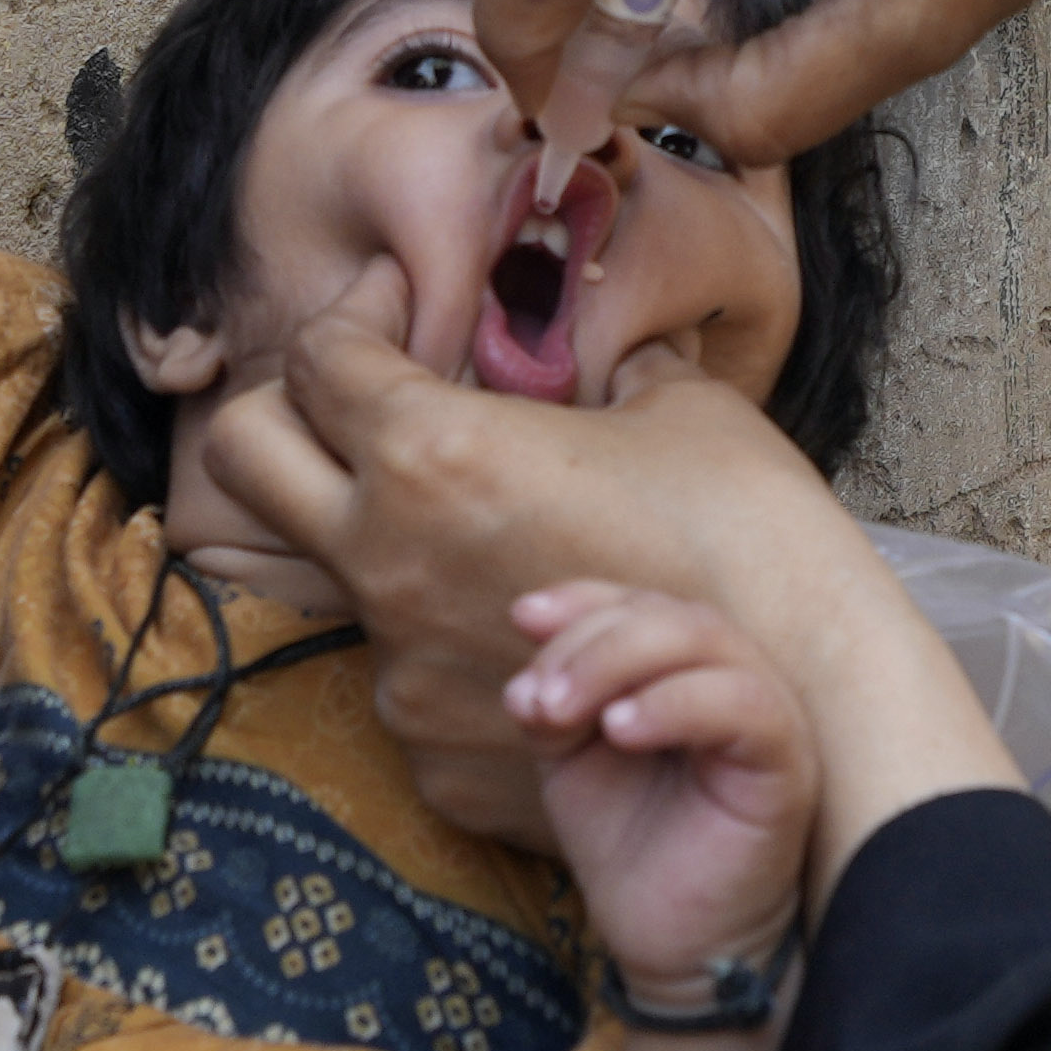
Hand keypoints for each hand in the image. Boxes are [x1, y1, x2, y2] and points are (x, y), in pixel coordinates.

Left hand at [198, 306, 1027, 890]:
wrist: (805, 718)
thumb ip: (611, 361)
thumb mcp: (684, 406)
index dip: (353, 314)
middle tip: (359, 396)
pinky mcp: (426, 741)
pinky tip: (528, 624)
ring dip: (385, 530)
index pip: (318, 360)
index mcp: (435, 455)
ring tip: (488, 527)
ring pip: (331, 566)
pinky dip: (445, 632)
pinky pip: (404, 665)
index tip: (394, 310)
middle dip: (284, 408)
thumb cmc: (749, 541)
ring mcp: (397, 661)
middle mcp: (387, 558)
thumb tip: (601, 344)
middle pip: (244, 455)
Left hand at [504, 584, 810, 1002]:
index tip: (523, 619)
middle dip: (591, 641)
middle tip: (538, 700)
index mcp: (684, 670)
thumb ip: (558, 702)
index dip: (583, 599)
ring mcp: (767, 715)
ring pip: (707, 640)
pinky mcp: (787, 761)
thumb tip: (531, 661)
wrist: (670, 942)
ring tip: (562, 713)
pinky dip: (676, 703)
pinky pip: (744, 704)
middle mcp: (733, 678)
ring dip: (620, 661)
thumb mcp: (573, 761)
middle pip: (670, 613)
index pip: (640, 603)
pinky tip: (620, 731)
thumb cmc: (630, 847)